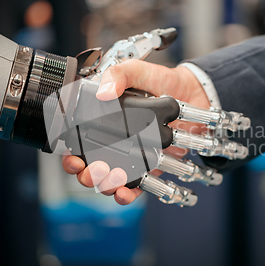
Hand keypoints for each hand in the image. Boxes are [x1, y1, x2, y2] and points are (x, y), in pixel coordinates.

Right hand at [62, 59, 209, 204]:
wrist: (194, 93)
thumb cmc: (162, 82)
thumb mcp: (137, 70)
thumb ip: (119, 74)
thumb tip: (103, 93)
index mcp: (103, 121)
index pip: (77, 143)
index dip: (70, 155)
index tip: (73, 158)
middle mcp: (112, 143)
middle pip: (89, 167)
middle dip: (86, 175)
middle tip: (95, 169)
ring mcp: (130, 157)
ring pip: (108, 180)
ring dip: (105, 185)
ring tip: (113, 178)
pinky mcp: (148, 167)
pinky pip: (134, 187)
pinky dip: (127, 194)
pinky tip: (125, 192)